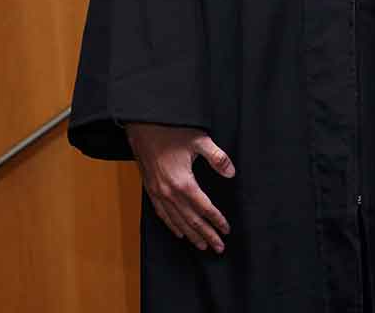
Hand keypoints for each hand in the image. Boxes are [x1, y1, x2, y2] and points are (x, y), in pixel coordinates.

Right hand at [126, 123, 233, 252]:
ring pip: (177, 221)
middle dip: (206, 234)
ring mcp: (158, 193)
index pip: (204, 208)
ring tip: (203, 246)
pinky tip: (179, 233)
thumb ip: (217, 157)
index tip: (226, 230)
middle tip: (219, 247)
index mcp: (183, 182)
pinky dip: (172, 226)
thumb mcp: (199, 140)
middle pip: (191, 220)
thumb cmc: (172, 131)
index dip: (217, 220)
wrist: (143, 127)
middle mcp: (169, 193)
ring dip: (191, 235)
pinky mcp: (150, 190)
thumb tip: (231, 173)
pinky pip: (162, 214)